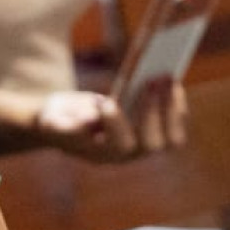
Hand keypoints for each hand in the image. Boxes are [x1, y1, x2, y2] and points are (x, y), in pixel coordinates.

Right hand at [31, 81, 187, 162]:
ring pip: (172, 137)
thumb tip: (91, 120)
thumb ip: (68, 125)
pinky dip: (175, 99)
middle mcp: (127, 154)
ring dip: (171, 105)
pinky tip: (170, 78)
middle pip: (152, 144)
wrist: (68, 122)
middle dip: (153, 111)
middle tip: (152, 80)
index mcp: (103, 154)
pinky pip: (176, 120)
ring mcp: (143, 143)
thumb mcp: (53, 121)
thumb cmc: (59, 120)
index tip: (106, 101)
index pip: (122, 146)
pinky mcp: (155, 128)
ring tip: (166, 75)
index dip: (118, 125)